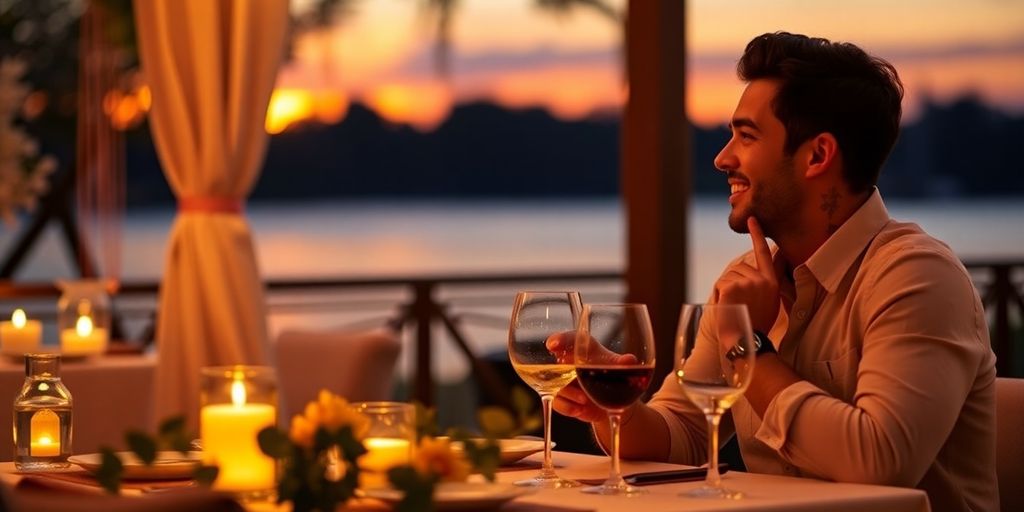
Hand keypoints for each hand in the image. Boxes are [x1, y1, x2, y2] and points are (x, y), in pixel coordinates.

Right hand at [547, 331, 637, 422]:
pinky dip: (567, 407)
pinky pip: (556, 402)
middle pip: (555, 363)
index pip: (569, 339)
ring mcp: (562, 380)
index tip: (553, 344)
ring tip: (584, 399)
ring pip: (555, 384)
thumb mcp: (619, 368)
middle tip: (574, 378)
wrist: (612, 400)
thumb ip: (623, 364)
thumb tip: (630, 360)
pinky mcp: (562, 397)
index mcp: (583, 348)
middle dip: (559, 372)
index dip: (559, 339)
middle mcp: (568, 362)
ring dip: (568, 393)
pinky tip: (579, 410)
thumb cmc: (612, 374)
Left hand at [713, 216, 779, 332]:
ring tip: (735, 308)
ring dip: (726, 290)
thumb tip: (752, 271)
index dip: (757, 235)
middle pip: (739, 268)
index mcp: (772, 283)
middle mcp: (762, 279)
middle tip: (739, 304)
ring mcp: (747, 282)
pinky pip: (720, 284)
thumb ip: (762, 284)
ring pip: (728, 276)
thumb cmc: (755, 326)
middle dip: (733, 283)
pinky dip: (719, 296)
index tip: (752, 219)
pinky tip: (727, 308)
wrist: (746, 341)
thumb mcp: (768, 302)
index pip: (764, 253)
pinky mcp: (732, 286)